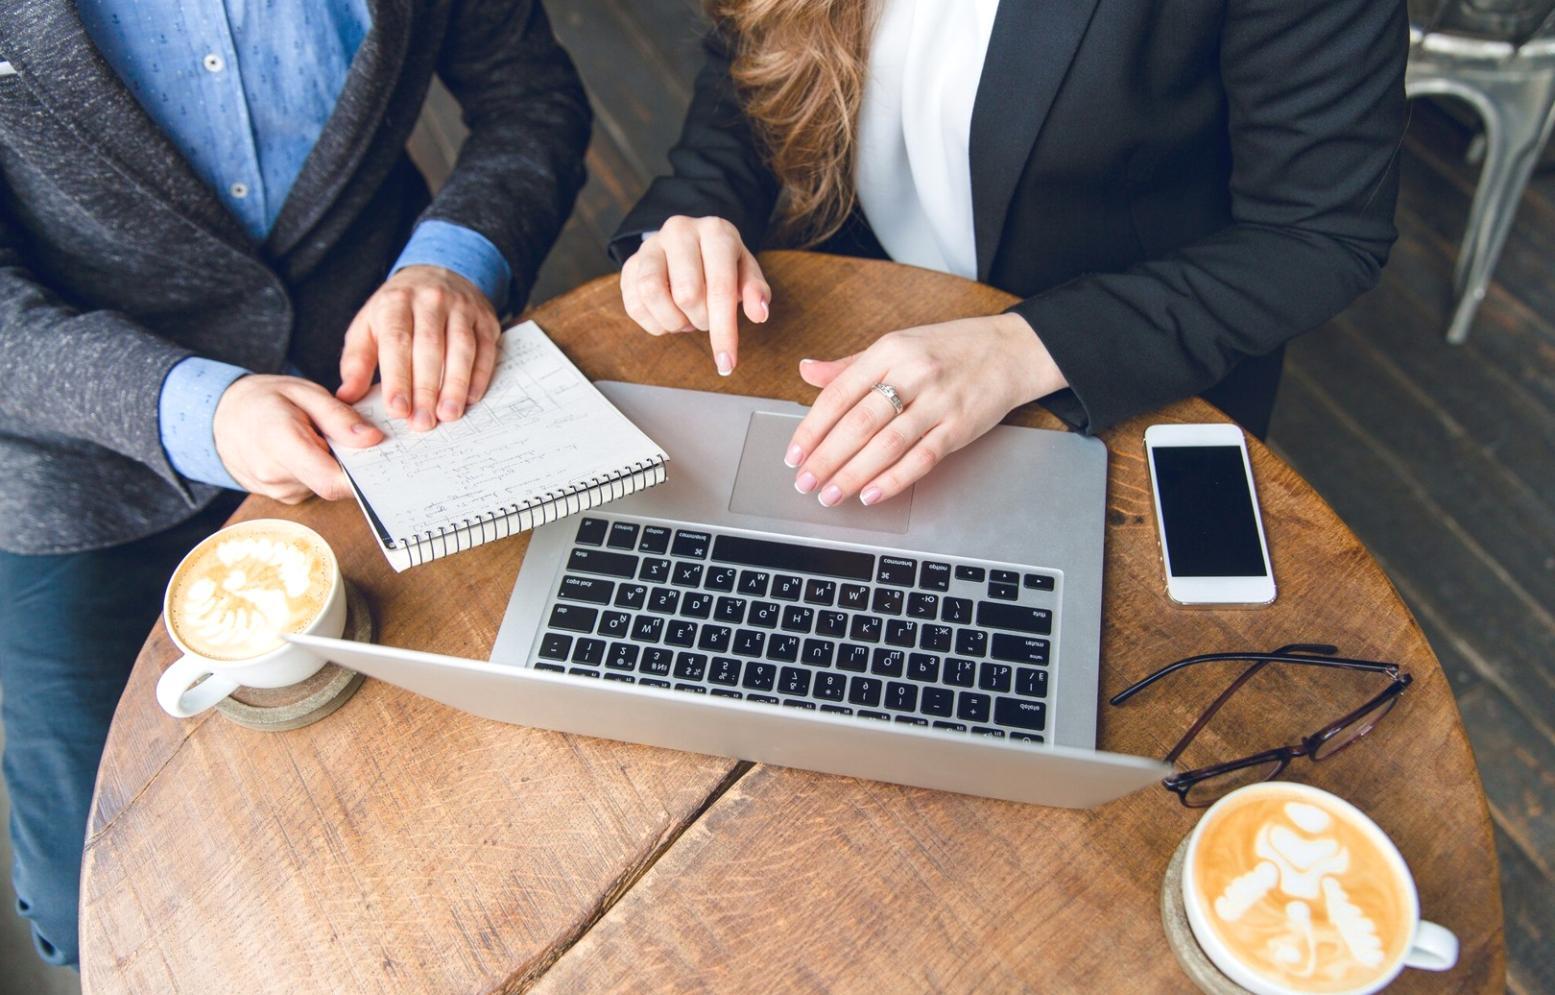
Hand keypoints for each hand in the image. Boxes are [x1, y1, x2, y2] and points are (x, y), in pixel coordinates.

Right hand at [214, 375, 382, 503]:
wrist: (221, 417)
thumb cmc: (264, 399)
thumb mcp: (304, 392)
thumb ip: (339, 416)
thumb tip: (373, 439)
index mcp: (279, 442)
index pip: (331, 480)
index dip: (361, 477)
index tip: (381, 462)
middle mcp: (275, 474)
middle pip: (332, 483)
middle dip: (351, 465)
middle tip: (357, 440)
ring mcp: (277, 490)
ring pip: (324, 485)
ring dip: (334, 466)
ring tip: (323, 439)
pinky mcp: (281, 496)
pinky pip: (314, 487)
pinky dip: (321, 470)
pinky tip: (312, 451)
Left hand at [337, 265, 500, 430]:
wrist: (437, 273)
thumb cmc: (397, 310)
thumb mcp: (368, 326)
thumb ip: (357, 362)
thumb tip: (347, 396)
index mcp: (395, 302)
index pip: (397, 341)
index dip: (398, 377)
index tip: (398, 409)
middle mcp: (430, 301)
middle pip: (430, 347)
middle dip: (426, 388)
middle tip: (422, 423)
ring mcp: (461, 307)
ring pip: (461, 348)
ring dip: (455, 384)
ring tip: (448, 414)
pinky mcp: (485, 318)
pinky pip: (485, 348)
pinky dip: (479, 375)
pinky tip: (471, 398)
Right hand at [620, 215, 770, 375]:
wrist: (689, 242)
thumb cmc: (721, 261)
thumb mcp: (745, 270)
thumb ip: (755, 290)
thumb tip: (759, 313)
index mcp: (715, 231)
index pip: (720, 287)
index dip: (724, 330)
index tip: (726, 363)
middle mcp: (680, 231)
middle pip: (686, 294)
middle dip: (701, 321)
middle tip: (707, 318)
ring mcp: (650, 246)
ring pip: (652, 294)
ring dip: (673, 321)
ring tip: (686, 318)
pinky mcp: (629, 263)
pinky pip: (633, 304)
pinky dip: (653, 323)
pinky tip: (667, 316)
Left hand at [786, 314, 1066, 506]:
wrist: (1010, 350)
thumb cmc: (951, 349)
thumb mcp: (897, 345)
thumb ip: (851, 366)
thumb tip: (807, 372)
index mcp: (889, 351)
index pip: (839, 393)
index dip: (812, 427)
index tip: (794, 454)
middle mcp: (912, 374)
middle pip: (859, 422)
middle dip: (826, 458)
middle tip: (804, 482)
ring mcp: (938, 401)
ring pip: (887, 444)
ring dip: (853, 474)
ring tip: (830, 494)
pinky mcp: (959, 426)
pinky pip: (921, 458)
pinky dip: (893, 479)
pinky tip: (871, 494)